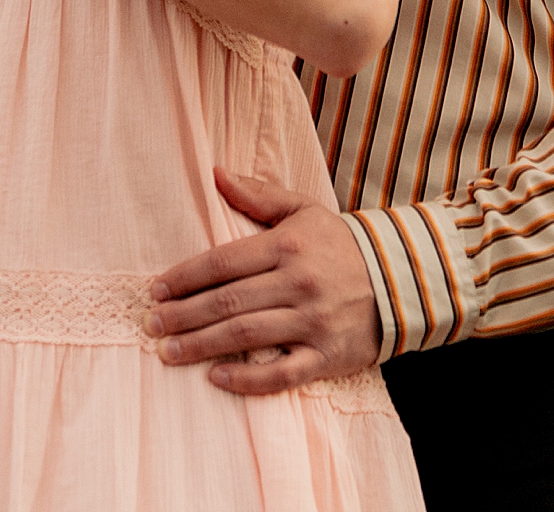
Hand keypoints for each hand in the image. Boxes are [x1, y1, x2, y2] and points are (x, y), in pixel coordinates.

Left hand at [146, 169, 382, 394]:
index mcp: (287, 245)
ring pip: (245, 336)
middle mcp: (297, 283)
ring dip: (201, 346)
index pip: (224, 262)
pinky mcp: (326, 356)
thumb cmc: (340, 244)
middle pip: (227, 302)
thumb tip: (215, 173)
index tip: (156, 289)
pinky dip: (246, 380)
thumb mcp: (302, 210)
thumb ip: (257, 194)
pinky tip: (215, 378)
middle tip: (151, 324)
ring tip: (167, 352)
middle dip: (183, 314)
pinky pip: (280, 374)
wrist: (402, 278)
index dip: (185, 276)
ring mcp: (312, 322)